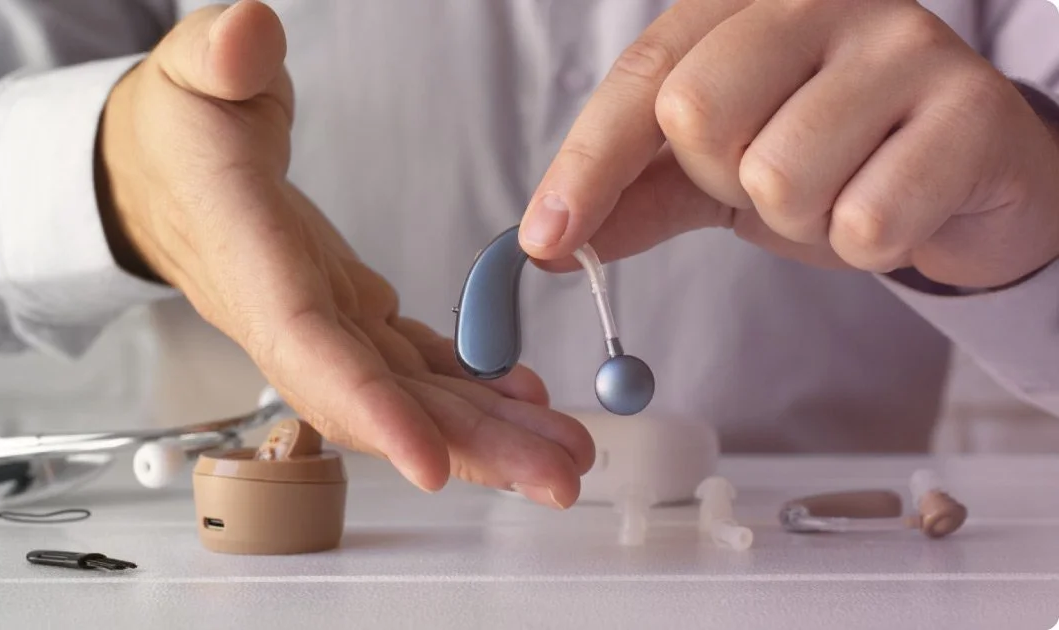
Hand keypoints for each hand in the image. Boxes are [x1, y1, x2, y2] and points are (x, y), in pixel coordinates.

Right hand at [98, 0, 593, 506]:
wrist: (162, 174)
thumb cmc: (176, 130)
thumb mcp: (187, 76)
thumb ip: (215, 61)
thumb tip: (247, 35)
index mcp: (253, 263)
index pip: (310, 350)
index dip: (370, 411)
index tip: (431, 464)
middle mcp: (294, 317)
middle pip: (384, 401)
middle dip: (470, 448)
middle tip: (559, 479)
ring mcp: (329, 323)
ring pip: (412, 396)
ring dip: (491, 433)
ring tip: (567, 455)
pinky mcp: (354, 314)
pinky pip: (417, 366)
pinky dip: (473, 389)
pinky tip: (529, 402)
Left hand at [518, 0, 1058, 289]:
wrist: (962, 180)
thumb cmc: (832, 161)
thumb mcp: (718, 174)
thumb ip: (636, 197)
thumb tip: (548, 243)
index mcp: (743, 5)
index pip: (643, 79)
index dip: (586, 165)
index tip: (545, 240)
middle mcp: (821, 0)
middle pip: (698, 115)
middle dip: (723, 181)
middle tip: (773, 179)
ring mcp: (903, 45)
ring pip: (781, 176)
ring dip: (803, 220)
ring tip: (844, 192)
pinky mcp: (970, 108)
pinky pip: (867, 221)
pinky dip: (866, 244)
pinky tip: (899, 207)